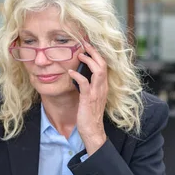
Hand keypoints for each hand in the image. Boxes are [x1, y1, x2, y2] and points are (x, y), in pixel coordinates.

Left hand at [68, 41, 107, 155]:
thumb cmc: (90, 114)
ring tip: (80, 55)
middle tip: (85, 44)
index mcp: (103, 86)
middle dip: (94, 52)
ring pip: (98, 71)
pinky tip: (70, 73)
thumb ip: (89, 86)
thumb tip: (81, 75)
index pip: (104, 65)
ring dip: (89, 61)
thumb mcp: (91, 97)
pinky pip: (85, 84)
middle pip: (103, 64)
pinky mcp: (88, 99)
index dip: (97, 54)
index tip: (89, 46)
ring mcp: (96, 93)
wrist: (92, 130)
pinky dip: (78, 76)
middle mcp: (102, 87)